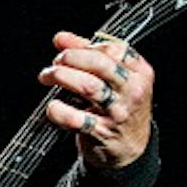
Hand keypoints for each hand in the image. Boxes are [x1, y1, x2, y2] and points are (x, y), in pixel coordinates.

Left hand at [39, 31, 154, 169]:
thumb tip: (60, 38)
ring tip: (47, 77)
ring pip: (88, 86)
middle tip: (55, 62)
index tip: (65, 49)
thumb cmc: (118, 106)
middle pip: (100, 64)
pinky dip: (59, 111)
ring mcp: (119, 112)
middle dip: (71, 58)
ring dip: (62, 77)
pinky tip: (52, 107)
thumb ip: (88, 54)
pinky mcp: (103, 132)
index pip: (114, 48)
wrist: (131, 148)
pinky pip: (77, 118)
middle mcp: (132, 91)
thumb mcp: (114, 79)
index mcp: (139, 73)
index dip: (85, 46)